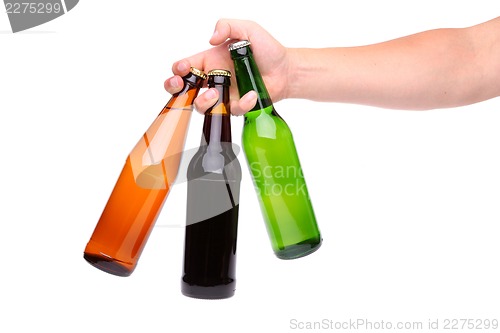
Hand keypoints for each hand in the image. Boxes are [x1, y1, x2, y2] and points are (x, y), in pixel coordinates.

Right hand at [164, 19, 288, 114]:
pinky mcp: (236, 106)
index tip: (184, 69)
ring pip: (201, 106)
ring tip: (215, 94)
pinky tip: (251, 95)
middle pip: (184, 90)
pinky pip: (231, 111)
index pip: (184, 67)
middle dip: (176, 90)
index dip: (178, 70)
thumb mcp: (248, 29)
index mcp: (210, 60)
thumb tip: (211, 39)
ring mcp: (224, 95)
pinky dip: (241, 104)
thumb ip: (227, 26)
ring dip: (203, 102)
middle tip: (182, 88)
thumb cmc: (267, 50)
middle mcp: (213, 79)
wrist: (285, 70)